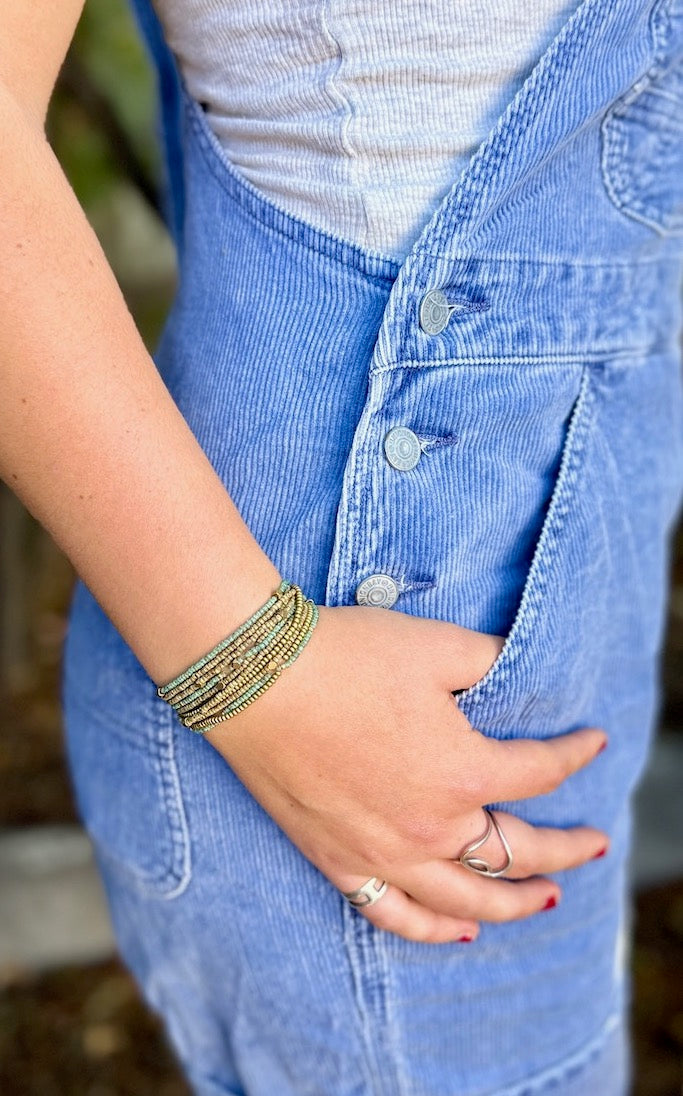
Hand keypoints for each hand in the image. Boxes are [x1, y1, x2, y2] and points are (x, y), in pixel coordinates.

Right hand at [203, 604, 607, 943]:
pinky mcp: (338, 860)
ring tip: (546, 901)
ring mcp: (384, 853)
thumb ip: (489, 661)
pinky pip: (395, 914)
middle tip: (594, 844)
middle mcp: (433, 826)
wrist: (258, 678)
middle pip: (518, 851)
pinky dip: (433, 928)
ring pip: (467, 899)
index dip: (575, 755)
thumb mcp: (436, 645)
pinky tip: (460, 930)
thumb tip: (512, 664)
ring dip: (515, 904)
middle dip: (566, 849)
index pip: (541, 772)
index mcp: (465, 771)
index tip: (594, 742)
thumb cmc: (348, 656)